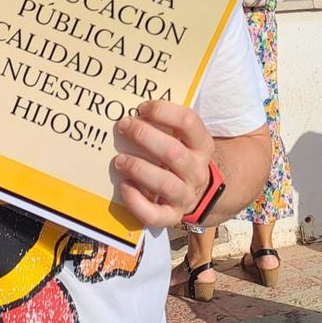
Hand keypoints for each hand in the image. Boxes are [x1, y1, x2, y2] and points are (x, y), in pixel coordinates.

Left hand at [111, 101, 214, 227]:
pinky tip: (124, 187)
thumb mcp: (184, 139)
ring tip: (119, 160)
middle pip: (173, 152)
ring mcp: (185, 194)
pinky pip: (155, 214)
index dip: (163, 111)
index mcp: (202, 145)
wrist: (199, 192)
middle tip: (123, 126)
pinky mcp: (172, 215)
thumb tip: (131, 107)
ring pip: (164, 183)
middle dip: (144, 136)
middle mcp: (197, 170)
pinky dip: (136, 202)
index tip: (142, 108)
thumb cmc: (180, 157)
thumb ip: (166, 124)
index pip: (188, 122)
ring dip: (138, 168)